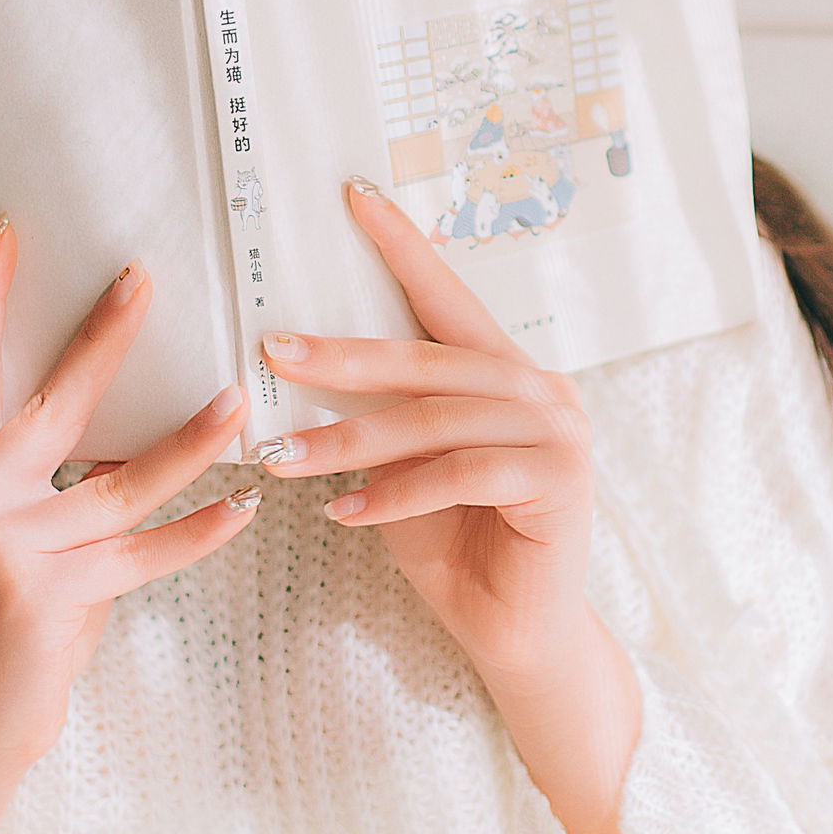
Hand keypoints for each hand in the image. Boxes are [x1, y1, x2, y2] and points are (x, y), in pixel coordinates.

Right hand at [0, 223, 254, 833]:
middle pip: (54, 405)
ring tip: (238, 399)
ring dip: (186, 439)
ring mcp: (8, 549)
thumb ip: (52, 487)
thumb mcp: (6, 538)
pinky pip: (142, 555)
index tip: (7, 235)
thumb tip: (137, 425)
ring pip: (119, 483)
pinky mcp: (50, 597)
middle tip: (145, 278)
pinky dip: (197, 532)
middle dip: (103, 338)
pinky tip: (242, 507)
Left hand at [260, 179, 636, 833]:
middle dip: (344, 354)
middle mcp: (540, 389)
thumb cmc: (457, 549)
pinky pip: (461, 474)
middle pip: (429, 358)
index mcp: (503, 373)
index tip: (351, 197)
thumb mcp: (401, 472)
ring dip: (350, 438)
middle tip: (273, 347)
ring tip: (281, 458)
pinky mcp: (559, 481)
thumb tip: (289, 367)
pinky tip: (342, 512)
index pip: (446, 298)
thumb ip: (376, 419)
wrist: (518, 636)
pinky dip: (394, 494)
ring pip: (436, 419)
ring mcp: (559, 432)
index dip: (401, 247)